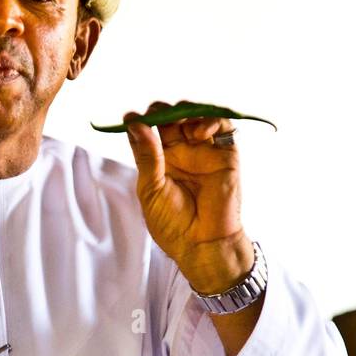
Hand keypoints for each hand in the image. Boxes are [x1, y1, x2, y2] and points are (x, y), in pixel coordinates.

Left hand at [125, 100, 252, 292]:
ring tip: (176, 121)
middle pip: (171, 119)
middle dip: (162, 111)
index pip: (148, 132)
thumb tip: (136, 124)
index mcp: (160, 162)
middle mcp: (181, 153)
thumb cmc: (172, 224)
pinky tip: (198, 131)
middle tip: (155, 114)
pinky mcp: (225, 155)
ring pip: (195, 117)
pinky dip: (211, 120)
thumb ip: (146, 157)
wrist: (202, 244)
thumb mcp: (150, 190)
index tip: (130, 117)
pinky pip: (222, 127)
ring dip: (185, 112)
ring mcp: (203, 152)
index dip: (140, 122)